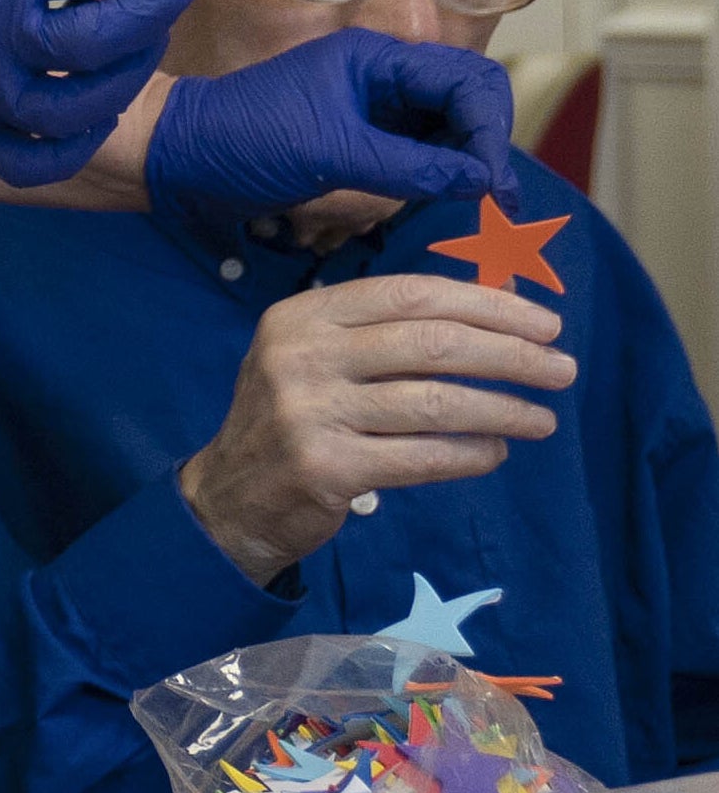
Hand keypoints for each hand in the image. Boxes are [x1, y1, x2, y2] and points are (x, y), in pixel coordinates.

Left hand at [142, 29, 514, 230]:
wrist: (176, 157)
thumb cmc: (240, 142)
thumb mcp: (328, 154)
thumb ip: (408, 166)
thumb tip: (482, 181)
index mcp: (377, 59)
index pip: (467, 82)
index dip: (491, 132)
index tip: (496, 187)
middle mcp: (384, 77)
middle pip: (469, 100)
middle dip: (487, 145)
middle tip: (497, 201)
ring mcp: (375, 108)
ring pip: (450, 129)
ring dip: (466, 163)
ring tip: (472, 204)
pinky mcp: (363, 140)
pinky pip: (421, 153)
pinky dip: (438, 175)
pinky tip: (437, 200)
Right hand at [179, 274, 572, 584]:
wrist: (230, 497)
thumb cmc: (294, 417)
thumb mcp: (319, 357)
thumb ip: (387, 333)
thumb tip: (498, 311)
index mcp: (303, 316)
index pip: (411, 294)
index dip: (488, 304)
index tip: (545, 323)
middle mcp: (302, 356)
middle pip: (433, 344)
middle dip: (513, 355)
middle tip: (562, 370)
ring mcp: (311, 413)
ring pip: (437, 403)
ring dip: (505, 410)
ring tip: (542, 419)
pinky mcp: (328, 468)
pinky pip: (425, 457)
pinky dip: (473, 454)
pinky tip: (496, 451)